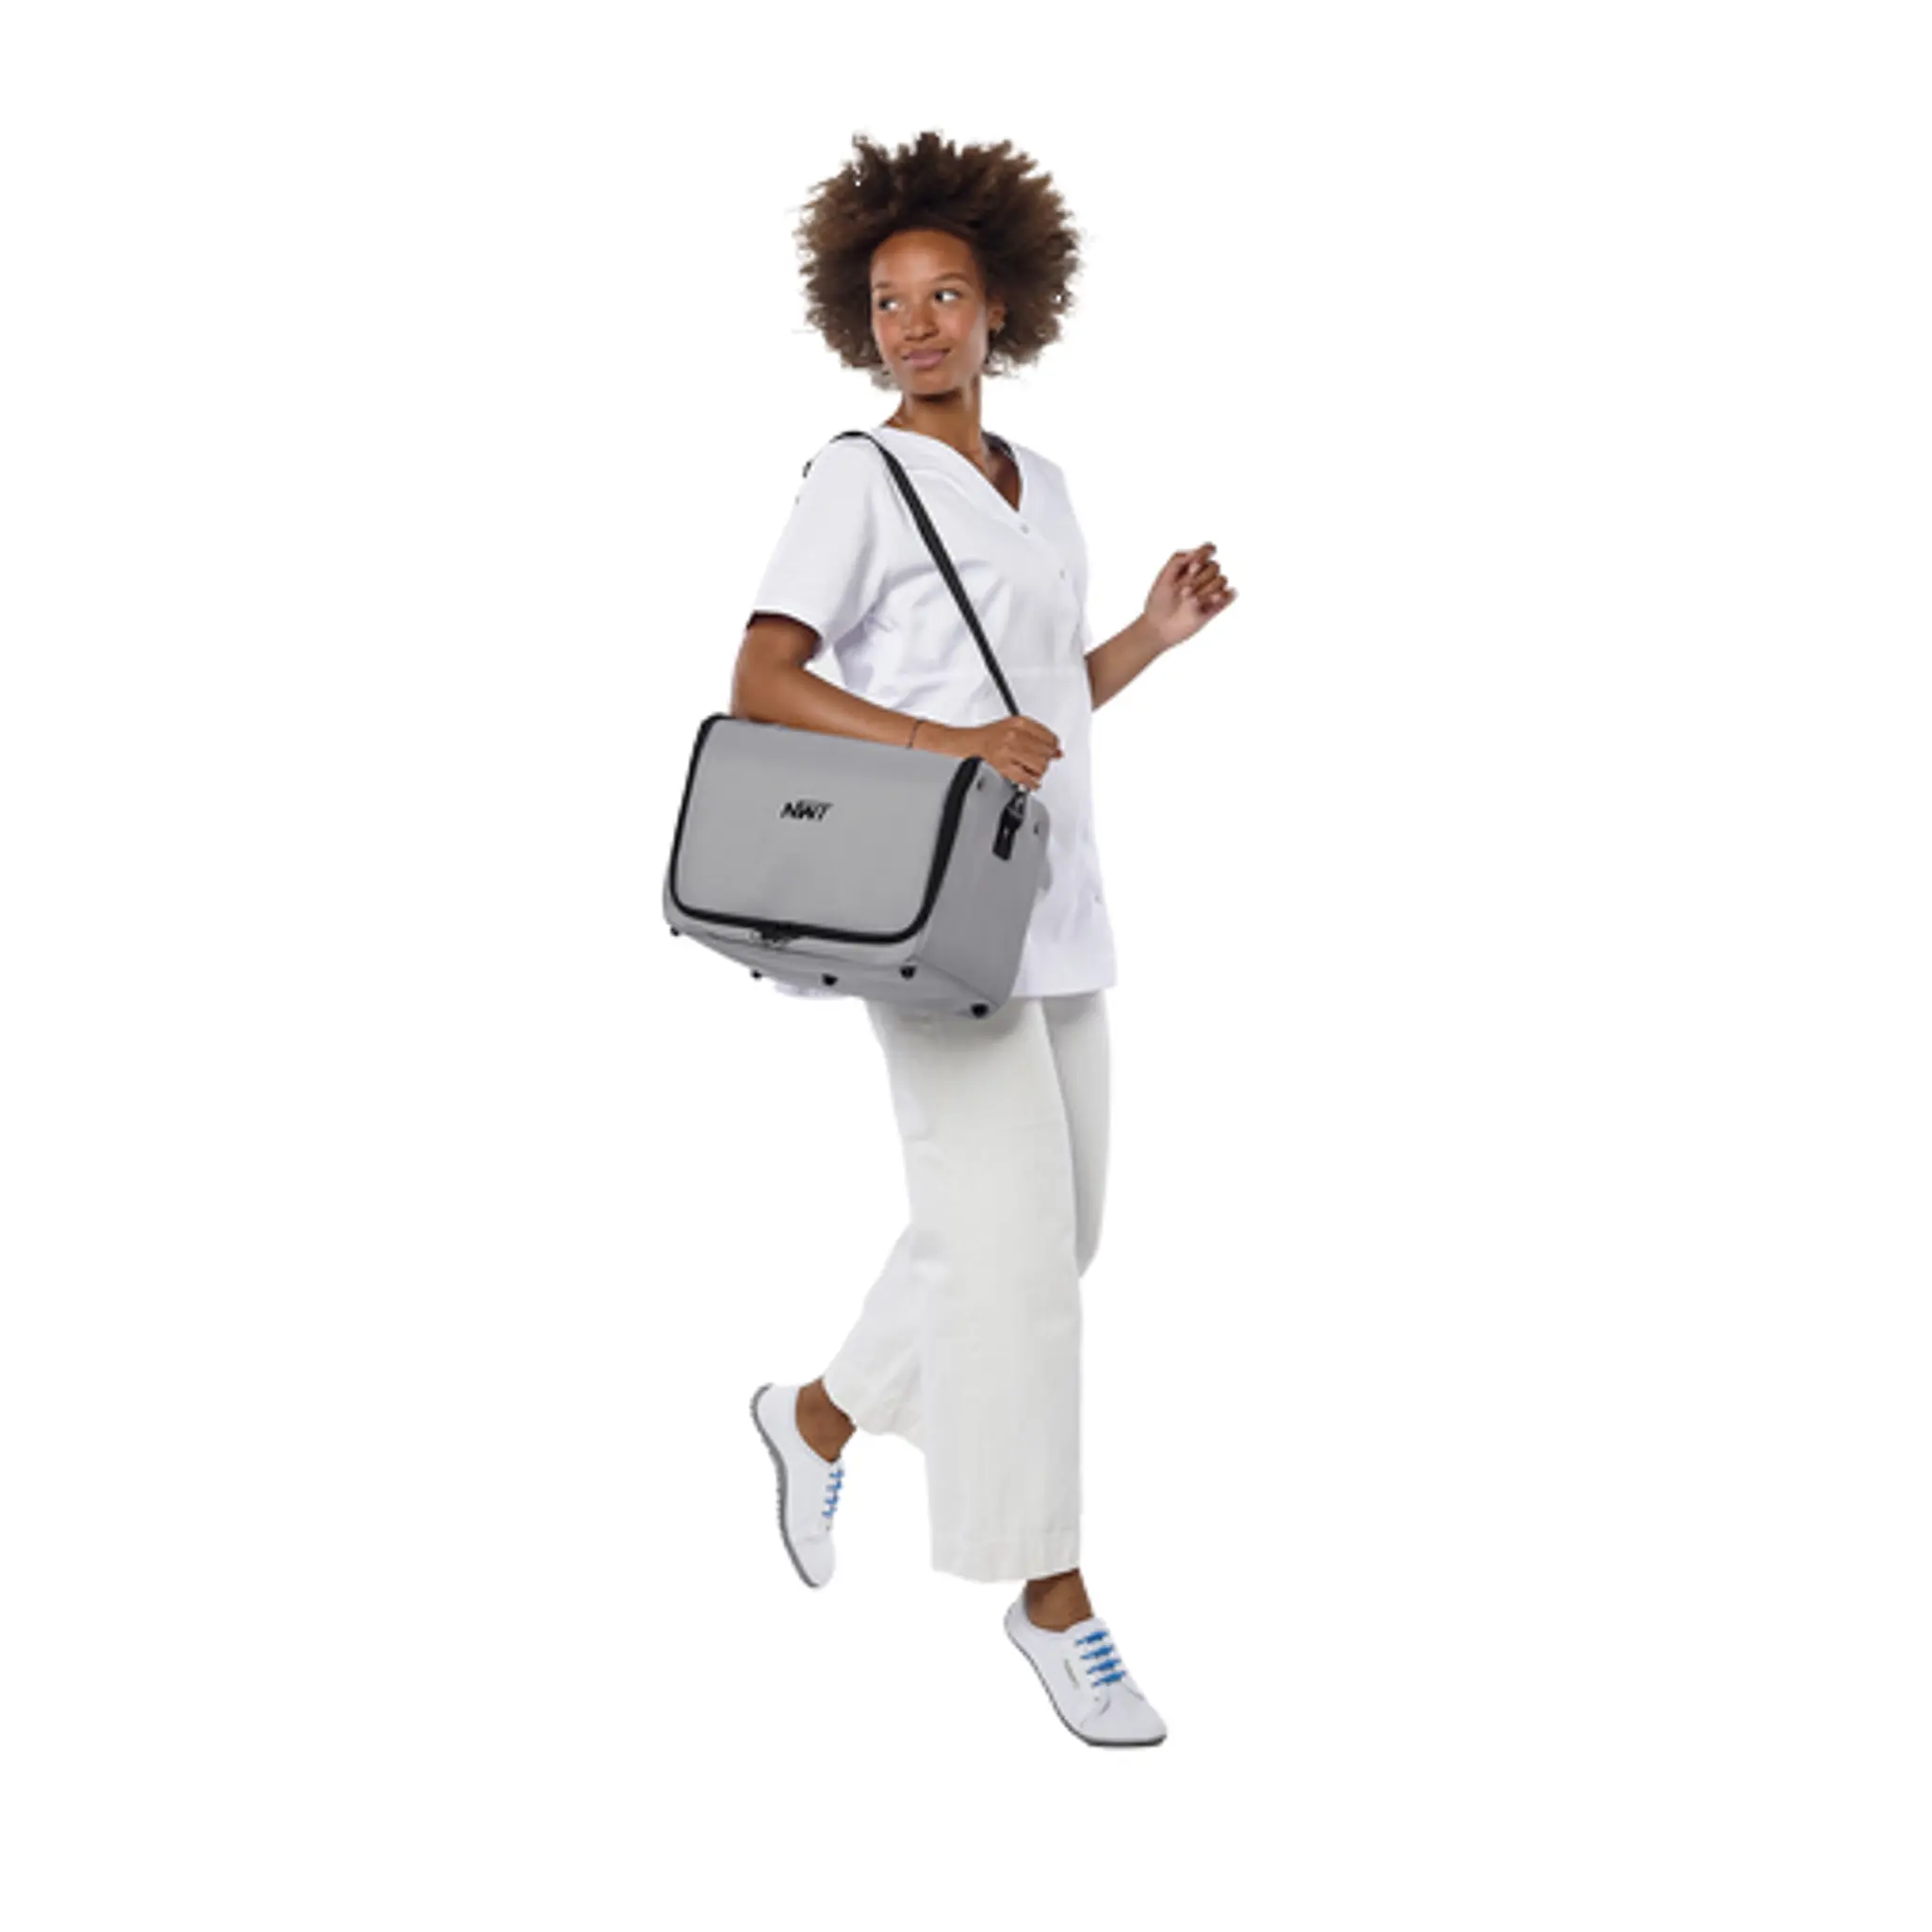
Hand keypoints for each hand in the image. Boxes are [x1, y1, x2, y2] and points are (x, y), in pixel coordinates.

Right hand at [930, 715, 1062, 789]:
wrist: (970, 743)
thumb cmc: (991, 735)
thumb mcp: (1015, 726)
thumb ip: (1037, 735)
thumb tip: (1056, 749)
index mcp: (1019, 722)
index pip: (1048, 736)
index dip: (1053, 746)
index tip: (1054, 750)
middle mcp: (1015, 735)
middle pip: (1045, 752)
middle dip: (1046, 759)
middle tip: (1042, 761)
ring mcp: (1009, 751)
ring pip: (1039, 765)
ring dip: (1039, 771)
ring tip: (1033, 770)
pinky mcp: (1003, 766)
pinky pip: (1026, 778)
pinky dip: (1032, 782)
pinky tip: (1032, 781)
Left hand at [1143, 542, 1237, 650]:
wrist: (1159, 627)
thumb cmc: (1158, 602)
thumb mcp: (1163, 577)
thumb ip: (1178, 559)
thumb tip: (1196, 551)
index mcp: (1190, 567)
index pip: (1207, 550)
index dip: (1204, 554)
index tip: (1192, 567)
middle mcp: (1202, 577)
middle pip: (1215, 567)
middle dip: (1200, 578)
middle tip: (1183, 591)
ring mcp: (1209, 592)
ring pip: (1221, 580)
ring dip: (1207, 589)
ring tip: (1191, 601)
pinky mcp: (1215, 607)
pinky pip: (1229, 595)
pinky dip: (1225, 595)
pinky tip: (1214, 599)